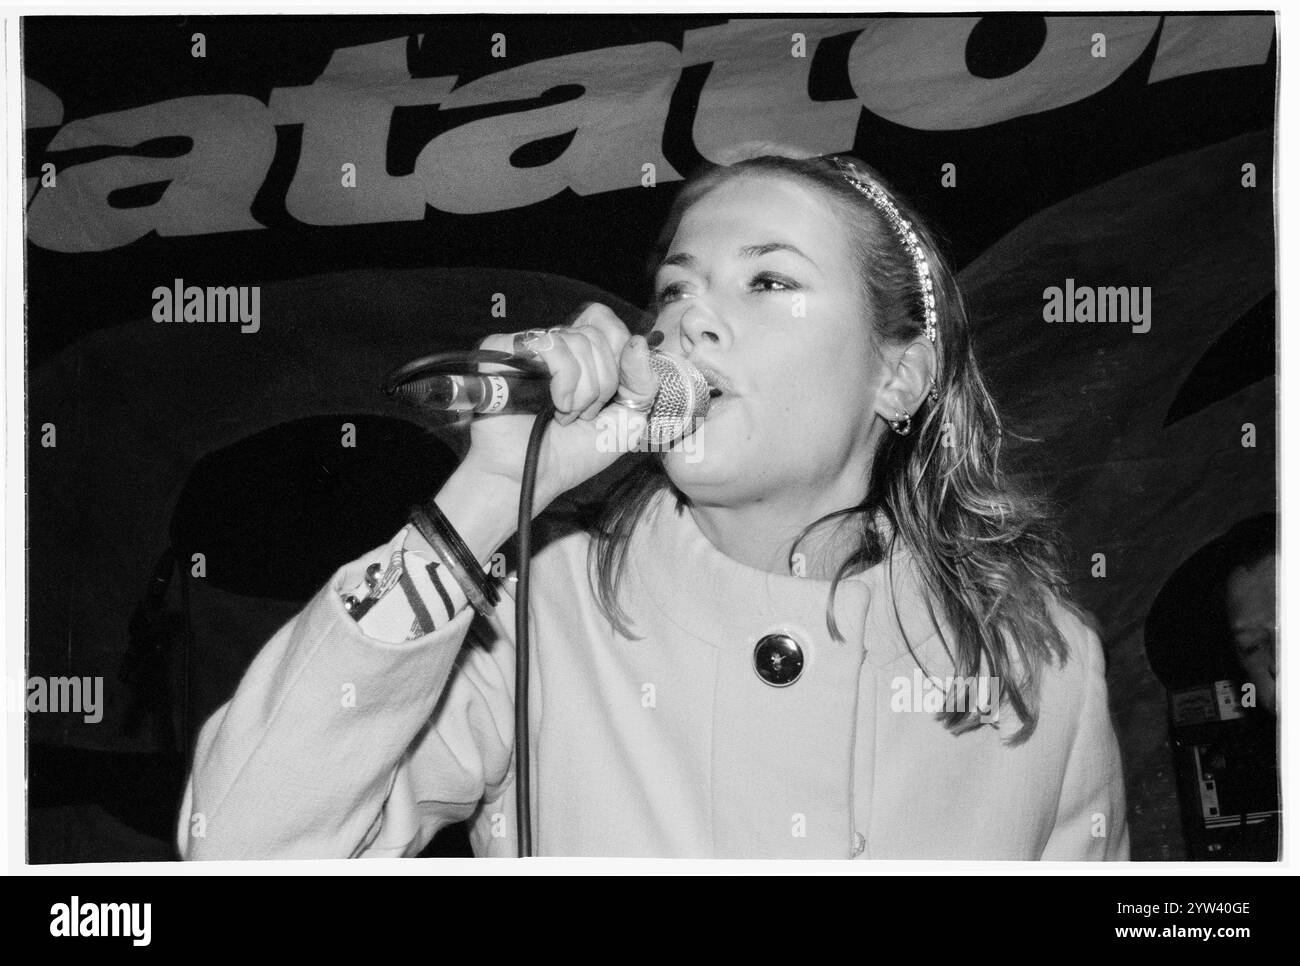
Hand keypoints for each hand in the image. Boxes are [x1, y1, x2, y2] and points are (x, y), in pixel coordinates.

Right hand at [461, 303, 659, 513]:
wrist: (531, 477)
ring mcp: (530, 347)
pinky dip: (564, 380)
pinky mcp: (504, 349)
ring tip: (566, 415)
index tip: (614, 392)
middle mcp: (554, 346)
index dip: (618, 352)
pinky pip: (552, 345)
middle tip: (585, 414)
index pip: (606, 322)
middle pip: (598, 335)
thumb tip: (638, 341)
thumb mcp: (627, 421)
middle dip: (603, 383)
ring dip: (584, 389)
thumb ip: (643, 381)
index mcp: (580, 355)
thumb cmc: (573, 453)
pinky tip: (554, 406)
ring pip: (579, 340)